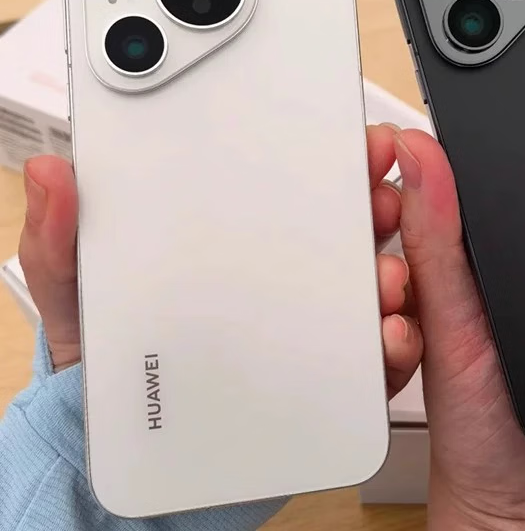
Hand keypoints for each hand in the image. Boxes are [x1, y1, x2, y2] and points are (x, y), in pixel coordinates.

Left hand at [17, 125, 421, 397]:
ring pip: (370, 287)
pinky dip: (394, 344)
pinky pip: (373, 360)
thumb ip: (63, 243)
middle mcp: (281, 277)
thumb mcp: (78, 298)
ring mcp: (307, 327)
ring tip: (385, 273)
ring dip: (392, 270)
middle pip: (347, 229)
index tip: (355, 140)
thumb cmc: (109, 369)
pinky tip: (387, 335)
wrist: (121, 462)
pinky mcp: (324, 379)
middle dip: (376, 203)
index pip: (293, 186)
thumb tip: (53, 175)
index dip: (331, 157)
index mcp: (234, 241)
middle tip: (380, 194)